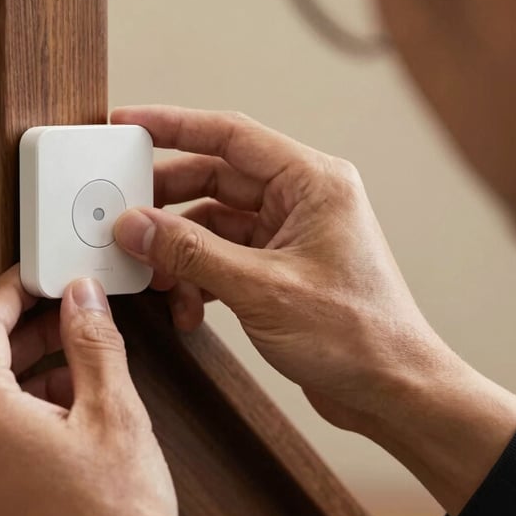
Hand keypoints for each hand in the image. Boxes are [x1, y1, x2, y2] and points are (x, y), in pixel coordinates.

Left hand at [0, 267, 183, 515]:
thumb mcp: (115, 414)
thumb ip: (92, 344)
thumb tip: (81, 300)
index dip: (10, 293)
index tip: (34, 280)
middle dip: (18, 336)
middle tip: (62, 322)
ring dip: (20, 379)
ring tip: (76, 376)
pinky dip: (13, 420)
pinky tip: (63, 424)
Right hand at [112, 106, 515, 514]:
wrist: (392, 392)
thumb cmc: (356, 335)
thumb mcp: (261, 289)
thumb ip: (191, 253)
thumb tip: (134, 226)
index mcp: (311, 182)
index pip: (229, 134)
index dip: (172, 125)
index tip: (128, 123)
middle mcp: (300, 199)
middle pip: (214, 178)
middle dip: (166, 201)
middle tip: (122, 215)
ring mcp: (288, 234)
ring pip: (212, 223)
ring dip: (180, 251)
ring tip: (158, 278)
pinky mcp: (277, 268)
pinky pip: (222, 257)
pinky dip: (198, 278)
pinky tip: (188, 307)